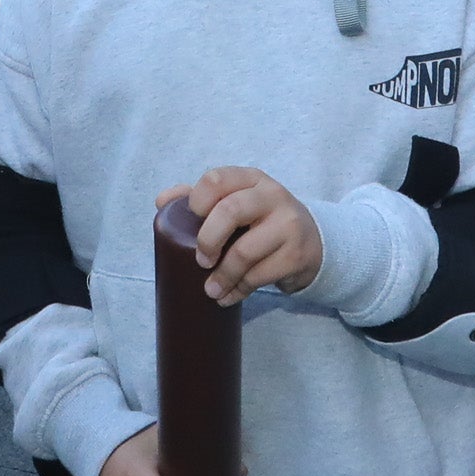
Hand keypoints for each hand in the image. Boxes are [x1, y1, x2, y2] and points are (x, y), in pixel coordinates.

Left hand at [163, 168, 321, 304]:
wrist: (312, 242)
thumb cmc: (262, 221)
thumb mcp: (237, 202)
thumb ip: (202, 199)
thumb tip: (162, 201)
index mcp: (251, 179)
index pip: (216, 179)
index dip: (197, 201)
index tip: (190, 223)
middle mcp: (272, 195)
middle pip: (230, 211)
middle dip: (207, 240)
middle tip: (200, 261)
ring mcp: (288, 224)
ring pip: (244, 251)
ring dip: (222, 276)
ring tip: (211, 290)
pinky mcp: (296, 255)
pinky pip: (259, 276)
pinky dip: (238, 290)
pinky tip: (229, 296)